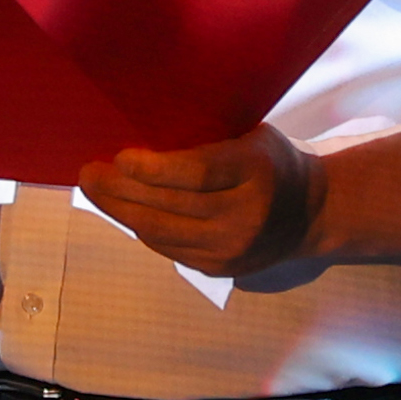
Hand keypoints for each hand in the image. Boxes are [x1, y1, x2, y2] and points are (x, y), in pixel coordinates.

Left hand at [79, 127, 321, 277]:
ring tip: (96, 190)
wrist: (312, 215)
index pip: (197, 174)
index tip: (119, 156)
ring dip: (121, 211)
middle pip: (169, 206)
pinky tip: (125, 210)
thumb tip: (142, 131)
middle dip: (119, 190)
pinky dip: (142, 228)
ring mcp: (232, 248)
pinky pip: (168, 248)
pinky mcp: (220, 268)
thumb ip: (209, 140)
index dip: (152, 169)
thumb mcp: (253, 138)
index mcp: (255, 172)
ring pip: (161, 232)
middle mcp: (245, 215)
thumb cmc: (272, 162)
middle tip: (88, 174)